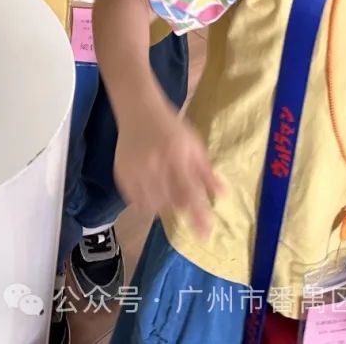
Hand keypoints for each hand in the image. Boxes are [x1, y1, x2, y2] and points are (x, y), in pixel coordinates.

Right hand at [113, 102, 222, 237]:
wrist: (138, 110)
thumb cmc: (171, 127)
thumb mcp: (194, 144)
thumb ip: (207, 171)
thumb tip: (223, 196)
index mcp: (176, 155)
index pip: (190, 193)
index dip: (198, 215)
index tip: (205, 235)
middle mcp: (155, 164)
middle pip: (171, 202)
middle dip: (181, 207)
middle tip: (184, 201)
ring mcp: (135, 170)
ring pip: (152, 205)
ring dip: (164, 207)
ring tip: (167, 194)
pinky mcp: (122, 174)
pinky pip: (135, 201)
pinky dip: (146, 203)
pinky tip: (152, 193)